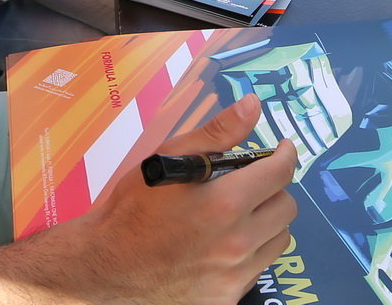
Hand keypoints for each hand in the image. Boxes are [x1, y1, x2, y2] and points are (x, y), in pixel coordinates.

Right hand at [65, 96, 297, 304]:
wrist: (105, 267)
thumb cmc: (133, 209)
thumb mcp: (169, 158)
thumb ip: (217, 133)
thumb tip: (253, 105)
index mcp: (226, 203)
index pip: (281, 173)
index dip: (285, 155)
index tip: (281, 150)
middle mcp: (237, 243)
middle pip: (286, 208)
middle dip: (274, 189)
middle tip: (252, 184)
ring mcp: (234, 275)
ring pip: (277, 240)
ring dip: (266, 223)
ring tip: (238, 216)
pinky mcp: (226, 299)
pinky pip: (257, 270)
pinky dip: (249, 254)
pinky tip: (223, 246)